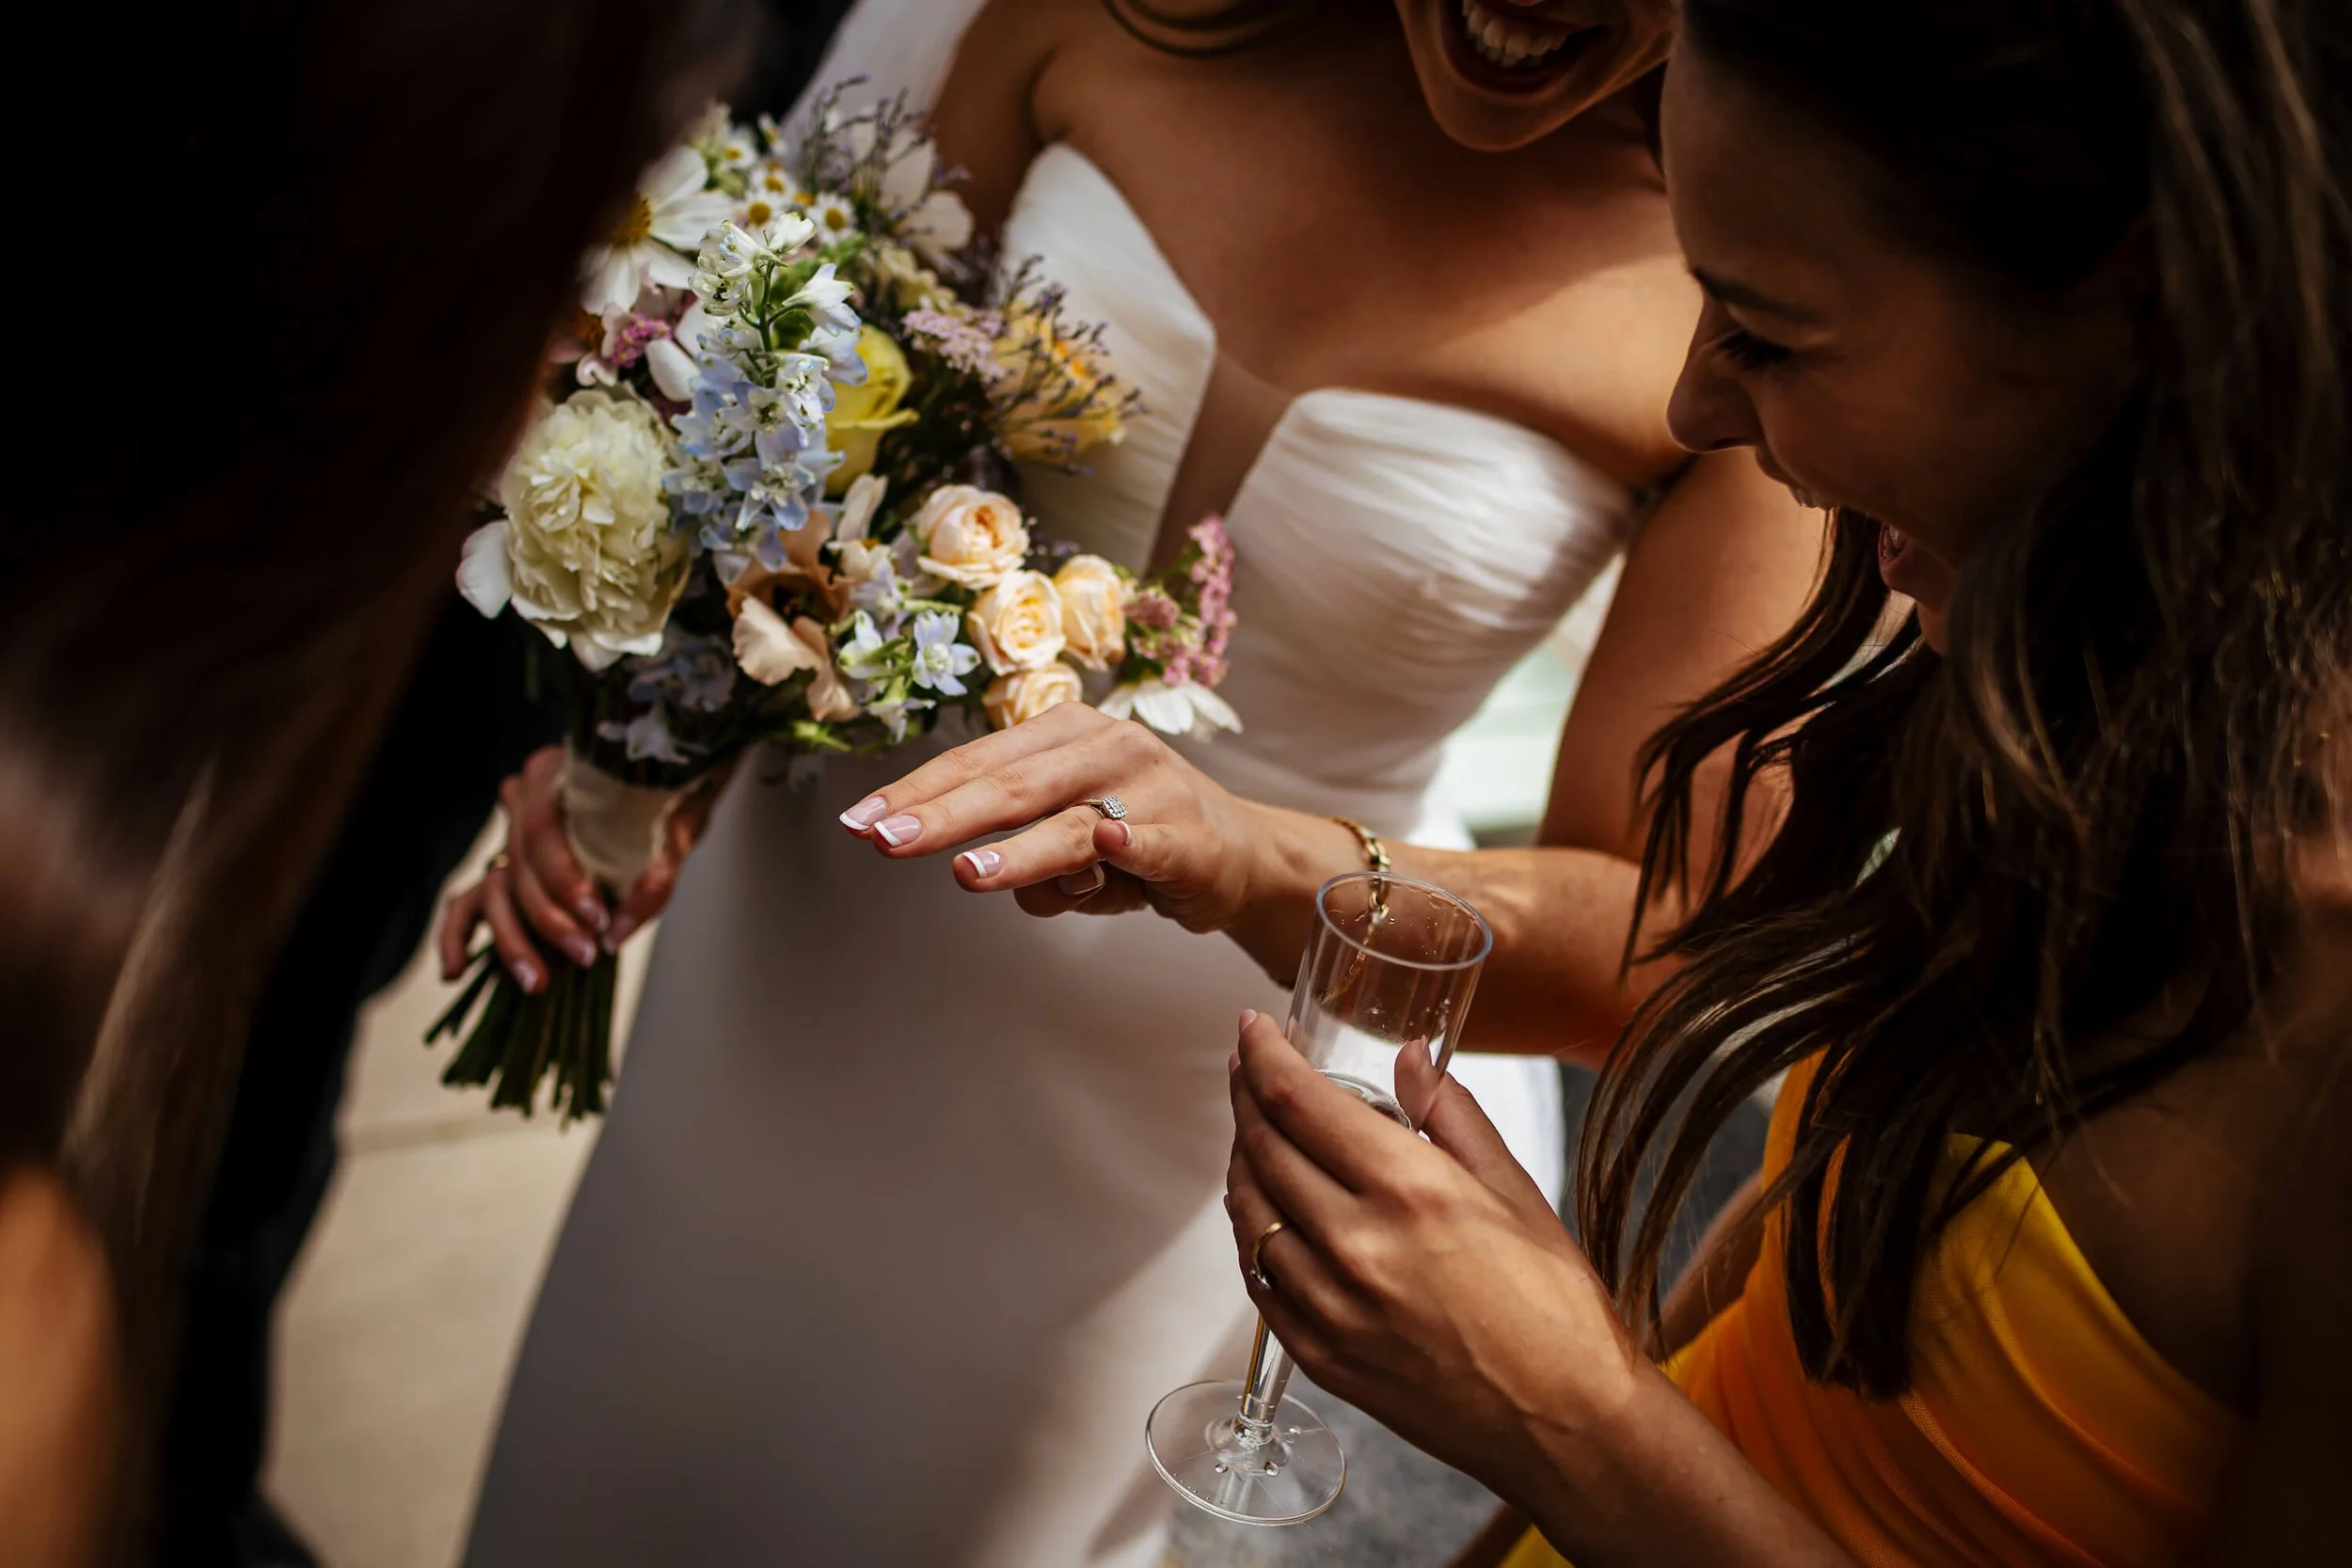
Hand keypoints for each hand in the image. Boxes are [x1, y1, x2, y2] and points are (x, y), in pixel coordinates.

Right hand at [437, 745, 716, 990]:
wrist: (664, 797)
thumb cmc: (668, 807)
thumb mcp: (677, 833)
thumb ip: (652, 879)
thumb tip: (616, 933)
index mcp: (554, 775)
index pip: (542, 831)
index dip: (563, 880)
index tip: (597, 919)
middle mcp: (522, 802)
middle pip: (517, 867)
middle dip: (548, 920)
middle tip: (586, 955)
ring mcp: (509, 838)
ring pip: (493, 893)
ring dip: (512, 941)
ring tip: (537, 982)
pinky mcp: (503, 872)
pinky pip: (466, 905)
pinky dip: (457, 938)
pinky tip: (454, 972)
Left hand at [839, 703, 1267, 930]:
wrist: (1238, 853)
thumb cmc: (1135, 835)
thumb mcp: (1065, 833)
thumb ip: (1018, 847)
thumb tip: (973, 868)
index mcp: (1067, 732)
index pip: (978, 763)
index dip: (917, 792)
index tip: (861, 822)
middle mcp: (1109, 747)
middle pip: (1013, 786)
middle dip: (944, 816)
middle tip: (886, 841)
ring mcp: (1154, 790)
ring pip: (1073, 823)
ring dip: (1019, 850)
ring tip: (967, 871)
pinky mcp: (1192, 839)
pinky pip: (1152, 843)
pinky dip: (1131, 845)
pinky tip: (1109, 844)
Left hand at [1223, 1012, 1646, 1503]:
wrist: (1569, 1425)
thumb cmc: (1556, 1309)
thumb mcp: (1517, 1190)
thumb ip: (1450, 1114)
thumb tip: (1409, 1056)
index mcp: (1409, 1189)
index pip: (1298, 1101)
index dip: (1264, 1055)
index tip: (1253, 1030)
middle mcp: (1357, 1244)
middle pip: (1262, 1148)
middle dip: (1245, 1096)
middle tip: (1247, 1070)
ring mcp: (1330, 1307)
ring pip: (1248, 1213)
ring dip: (1242, 1161)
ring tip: (1255, 1134)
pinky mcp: (1321, 1357)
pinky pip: (1259, 1280)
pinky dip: (1252, 1234)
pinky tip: (1266, 1213)